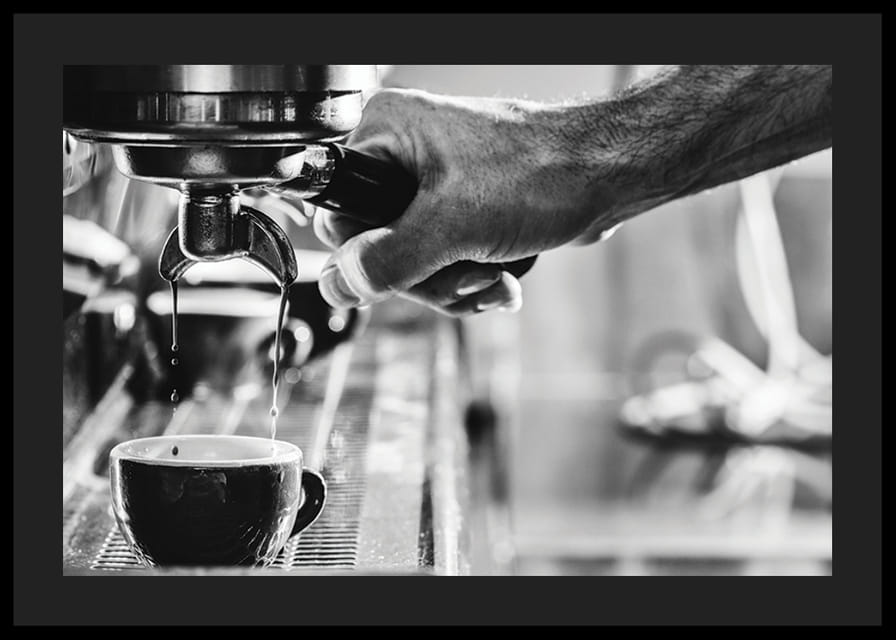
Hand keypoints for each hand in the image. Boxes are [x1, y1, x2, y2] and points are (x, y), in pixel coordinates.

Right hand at [314, 89, 616, 315]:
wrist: (608, 176)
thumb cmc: (542, 174)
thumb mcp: (452, 226)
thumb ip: (387, 260)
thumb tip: (335, 286)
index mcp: (388, 134)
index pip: (338, 211)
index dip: (368, 253)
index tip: (406, 267)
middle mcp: (405, 155)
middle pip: (378, 247)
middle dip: (427, 276)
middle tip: (468, 269)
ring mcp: (434, 185)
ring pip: (413, 263)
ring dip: (456, 284)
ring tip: (495, 272)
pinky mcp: (462, 209)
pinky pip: (444, 263)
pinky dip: (472, 279)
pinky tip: (504, 276)